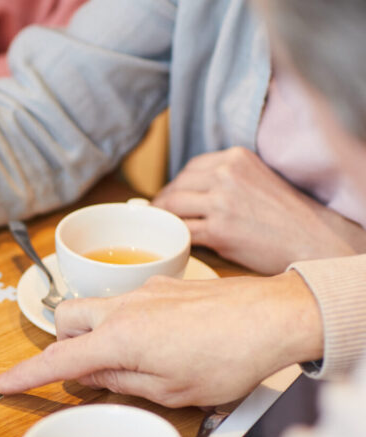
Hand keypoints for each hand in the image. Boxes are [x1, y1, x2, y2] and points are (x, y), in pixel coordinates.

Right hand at [0, 273, 323, 406]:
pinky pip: (126, 302)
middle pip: (66, 319)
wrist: (275, 317)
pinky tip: (159, 341)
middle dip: (63, 344)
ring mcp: (143, 292)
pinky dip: (126, 322)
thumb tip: (90, 377)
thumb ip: (120, 382)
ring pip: (95, 307)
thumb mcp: (170, 391)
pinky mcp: (164, 286)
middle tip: (81, 370)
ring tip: (125, 359)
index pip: (57, 360)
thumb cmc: (228, 359)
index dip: (25, 375)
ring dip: (95, 332)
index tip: (2, 383)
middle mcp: (123, 309)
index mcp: (119, 340)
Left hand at [154, 147, 365, 273]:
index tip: (171, 198)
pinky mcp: (218, 230)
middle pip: (176, 186)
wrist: (312, 239)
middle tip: (159, 216)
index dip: (177, 185)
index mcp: (235, 158)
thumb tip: (188, 190)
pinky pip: (182, 231)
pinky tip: (175, 242)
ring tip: (163, 228)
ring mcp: (221, 202)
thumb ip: (226, 178)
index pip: (190, 169)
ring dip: (164, 219)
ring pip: (172, 207)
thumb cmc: (285, 214)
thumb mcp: (257, 178)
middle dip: (164, 202)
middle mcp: (226, 175)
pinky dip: (174, 237)